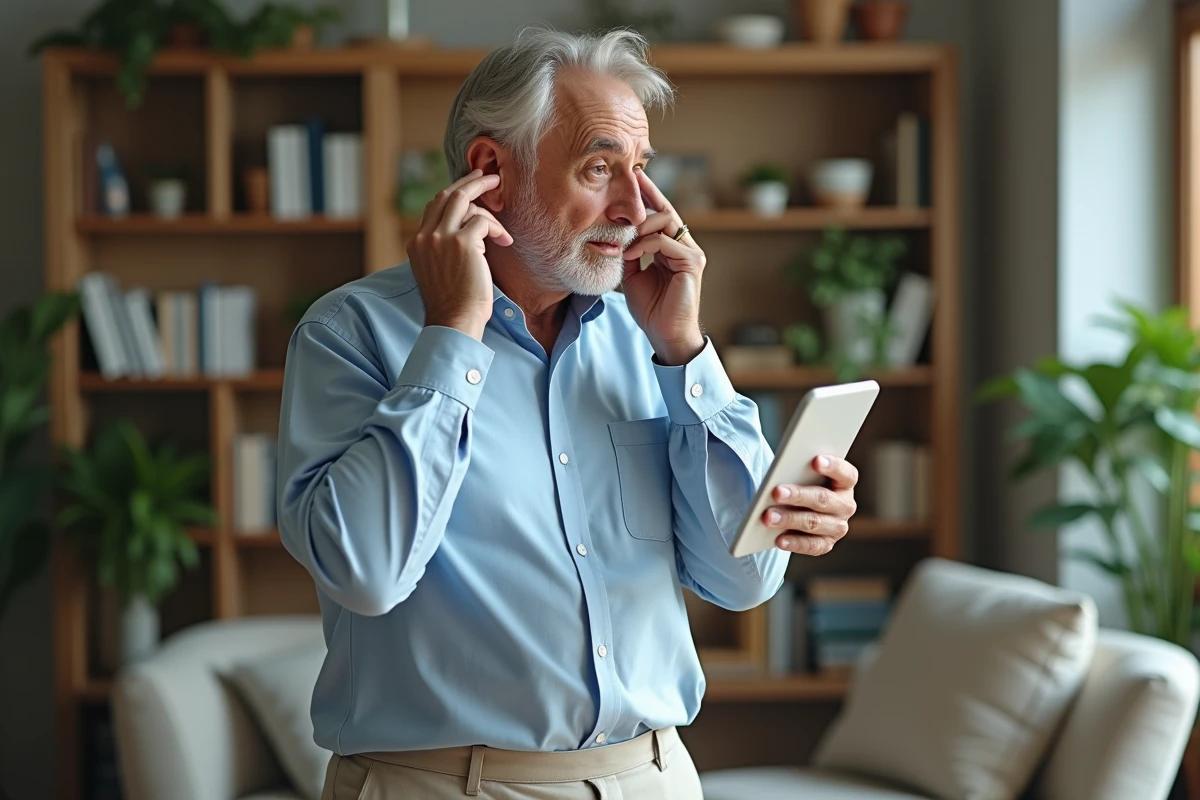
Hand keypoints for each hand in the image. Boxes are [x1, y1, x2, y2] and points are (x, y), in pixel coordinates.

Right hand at [406, 169, 512, 340]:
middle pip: (447, 195)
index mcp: (417, 243)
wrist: (454, 321)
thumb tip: (468, 231)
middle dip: (470, 182)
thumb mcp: (439, 271)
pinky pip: (483, 220)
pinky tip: (504, 241)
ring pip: (464, 200)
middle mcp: (425, 236)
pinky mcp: (463, 243)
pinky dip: (497, 228)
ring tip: (502, 224)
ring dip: (488, 205)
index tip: (469, 187)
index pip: (433, 206)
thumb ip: (443, 249)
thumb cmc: (454, 304)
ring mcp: (442, 237)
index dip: (453, 193)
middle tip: (490, 177)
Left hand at [621, 170, 705, 365]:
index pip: (660, 215)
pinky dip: (644, 244)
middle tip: (628, 179)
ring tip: (623, 240)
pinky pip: (665, 241)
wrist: (665, 335)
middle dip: (647, 193)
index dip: (647, 195)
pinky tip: (629, 253)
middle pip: (666, 210)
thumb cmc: (651, 309)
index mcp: (671, 248)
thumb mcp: (633, 275)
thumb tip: (619, 234)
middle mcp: (685, 246)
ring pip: (665, 221)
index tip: (633, 177)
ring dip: (640, 226)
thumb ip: (631, 252)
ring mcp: (691, 253)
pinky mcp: (692, 262)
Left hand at [764, 455, 858, 555]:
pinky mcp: (826, 544)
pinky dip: (794, 542)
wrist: (800, 508)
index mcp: (845, 483)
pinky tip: (778, 539)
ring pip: (814, 522)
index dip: (832, 466)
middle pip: (823, 499)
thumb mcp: (804, 473)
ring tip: (768, 517)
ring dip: (789, 519)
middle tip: (776, 492)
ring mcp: (838, 527)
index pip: (846, 473)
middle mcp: (845, 505)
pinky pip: (811, 545)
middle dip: (798, 495)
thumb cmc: (802, 483)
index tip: (815, 460)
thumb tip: (782, 471)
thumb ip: (800, 469)